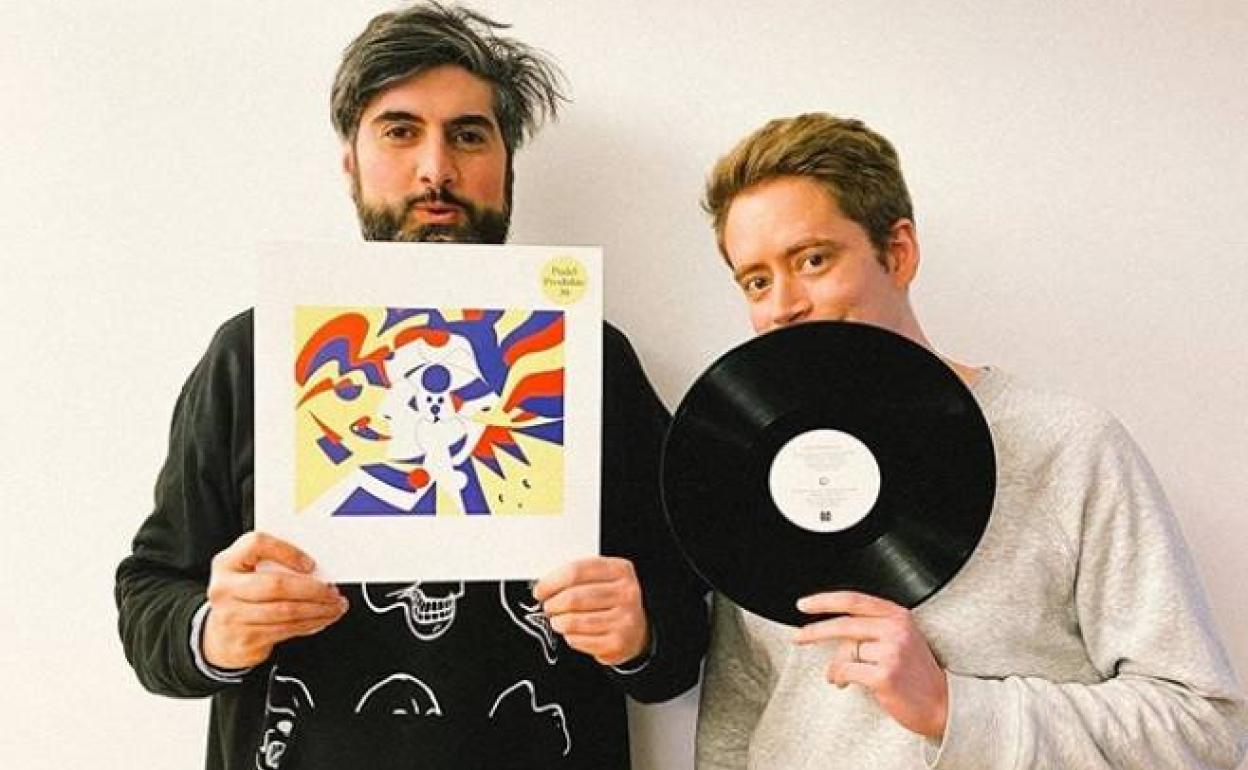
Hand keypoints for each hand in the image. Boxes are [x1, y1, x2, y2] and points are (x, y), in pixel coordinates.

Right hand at [202, 532, 347, 668]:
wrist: (220, 637)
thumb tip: (317, 570)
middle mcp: (225, 588)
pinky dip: (311, 624)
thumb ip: (274, 564)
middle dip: (313, 589)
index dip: (287, 552)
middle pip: (276, 585)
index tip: (311, 563)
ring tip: (335, 606)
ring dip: (318, 609)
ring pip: (286, 611)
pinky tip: (322, 619)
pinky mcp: (246, 639)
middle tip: (333, 591)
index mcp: (226, 562)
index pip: (256, 544)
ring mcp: (232, 616)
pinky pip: (286, 630)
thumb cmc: (243, 596)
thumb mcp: (248, 573)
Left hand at [533, 557, 649, 666]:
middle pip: (573, 597)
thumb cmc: (612, 602)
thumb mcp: (603, 579)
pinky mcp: (616, 643)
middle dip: (552, 604)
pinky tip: (573, 632)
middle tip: (548, 607)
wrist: (636, 631)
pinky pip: (579, 640)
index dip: (552, 581)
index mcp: (620, 570)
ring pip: (574, 621)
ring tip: (557, 620)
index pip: (577, 571)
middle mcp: (626, 593)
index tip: (540, 590)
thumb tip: (545, 585)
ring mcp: (623, 619)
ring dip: (558, 622)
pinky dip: (570, 637)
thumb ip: (578, 577)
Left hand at [794, 591, 947, 738]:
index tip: (804, 604)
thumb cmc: (917, 674)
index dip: (825, 601)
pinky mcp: (885, 674)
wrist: (943, 705)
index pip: (853, 601)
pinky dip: (839, 678)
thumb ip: (869, 629)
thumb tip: (832, 636)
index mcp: (898, 616)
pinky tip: (843, 683)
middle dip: (814, 631)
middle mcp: (895, 630)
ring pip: (845, 652)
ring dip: (836, 667)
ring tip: (840, 677)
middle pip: (843, 624)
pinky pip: (846, 671)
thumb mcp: (899, 640)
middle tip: (798, 637)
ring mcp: (891, 652)